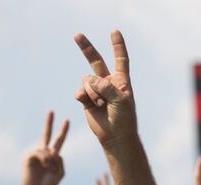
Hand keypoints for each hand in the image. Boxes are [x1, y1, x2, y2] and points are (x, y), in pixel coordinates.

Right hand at [22, 112, 67, 184]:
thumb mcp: (60, 172)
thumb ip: (60, 160)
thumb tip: (52, 150)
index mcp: (52, 156)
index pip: (58, 141)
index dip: (63, 131)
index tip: (67, 120)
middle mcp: (43, 153)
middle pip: (47, 134)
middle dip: (49, 123)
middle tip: (51, 111)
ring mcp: (35, 154)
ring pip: (46, 149)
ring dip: (50, 159)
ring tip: (49, 168)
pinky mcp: (28, 157)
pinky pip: (39, 152)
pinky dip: (44, 159)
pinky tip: (44, 166)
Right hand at [74, 30, 138, 149]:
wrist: (115, 137)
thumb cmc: (124, 119)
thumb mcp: (120, 100)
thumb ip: (106, 87)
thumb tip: (89, 78)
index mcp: (121, 81)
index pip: (120, 59)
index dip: (117, 46)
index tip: (114, 32)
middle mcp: (107, 83)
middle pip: (96, 61)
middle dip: (86, 48)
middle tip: (77, 35)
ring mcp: (95, 90)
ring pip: (87, 80)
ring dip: (92, 92)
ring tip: (101, 104)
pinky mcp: (85, 99)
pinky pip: (80, 91)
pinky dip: (83, 95)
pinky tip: (90, 103)